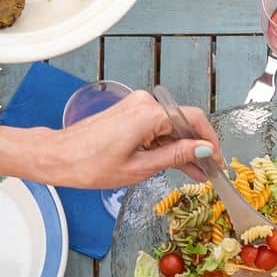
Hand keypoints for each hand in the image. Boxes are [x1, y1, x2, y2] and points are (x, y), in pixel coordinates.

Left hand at [15, 89, 219, 189]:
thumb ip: (176, 156)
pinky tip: (177, 162)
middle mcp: (145, 103)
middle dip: (198, 148)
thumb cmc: (90, 165)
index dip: (211, 142)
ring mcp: (136, 106)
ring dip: (183, 149)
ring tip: (196, 173)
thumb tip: (203, 150)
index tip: (218, 162)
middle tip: (210, 172)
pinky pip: (157, 127)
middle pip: (184, 123)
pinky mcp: (129, 112)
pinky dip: (167, 145)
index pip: (194, 120)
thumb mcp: (140, 168)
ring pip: (171, 127)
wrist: (58, 156)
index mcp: (149, 114)